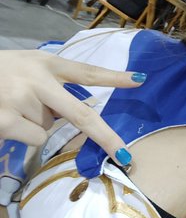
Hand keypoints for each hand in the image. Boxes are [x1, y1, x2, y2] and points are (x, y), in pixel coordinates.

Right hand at [0, 51, 146, 165]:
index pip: (86, 71)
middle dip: (105, 136)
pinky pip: (32, 139)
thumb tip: (72, 116)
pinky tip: (5, 119)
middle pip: (81, 114)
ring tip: (12, 107)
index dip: (114, 77)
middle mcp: (37, 80)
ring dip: (35, 124)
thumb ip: (51, 85)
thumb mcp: (27, 67)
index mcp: (46, 62)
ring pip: (48, 129)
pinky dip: (21, 135)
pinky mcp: (6, 120)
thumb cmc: (1, 73)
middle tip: (123, 154)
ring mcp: (21, 101)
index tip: (139, 80)